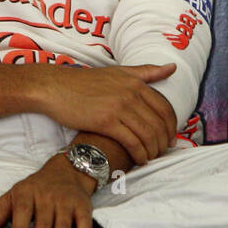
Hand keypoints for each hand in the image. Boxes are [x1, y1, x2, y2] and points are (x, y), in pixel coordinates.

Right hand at [29, 64, 178, 164]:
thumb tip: (172, 67)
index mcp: (136, 82)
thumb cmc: (85, 82)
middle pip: (159, 124)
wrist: (55, 88)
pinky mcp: (106, 121)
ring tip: (150, 158)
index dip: (171, 127)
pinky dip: (140, 154)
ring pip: (147, 134)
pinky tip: (139, 160)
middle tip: (162, 152)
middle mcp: (131, 94)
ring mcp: (119, 107)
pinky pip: (132, 141)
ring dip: (153, 150)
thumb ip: (146, 71)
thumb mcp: (118, 72)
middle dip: (163, 142)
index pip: (165, 108)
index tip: (170, 138)